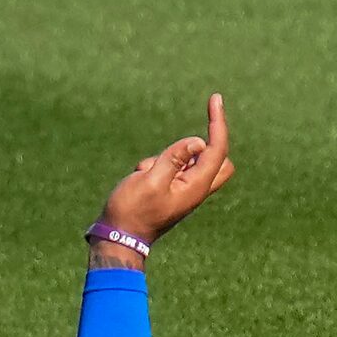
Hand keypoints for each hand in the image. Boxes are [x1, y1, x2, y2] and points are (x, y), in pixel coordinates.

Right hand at [99, 94, 235, 258]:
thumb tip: (199, 142)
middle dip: (206, 143)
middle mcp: (196, 189)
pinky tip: (138, 178)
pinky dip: (156, 165)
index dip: (218, 123)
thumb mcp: (150, 180)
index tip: (215, 99)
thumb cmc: (132, 210)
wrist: (118, 237)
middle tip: (182, 140)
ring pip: (189, 160)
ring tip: (143, 174)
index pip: (216, 150)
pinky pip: (171, 167)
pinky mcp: (171, 191)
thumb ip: (174, 158)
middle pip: (218, 159)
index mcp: (196, 187)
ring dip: (168, 156)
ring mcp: (184, 191)